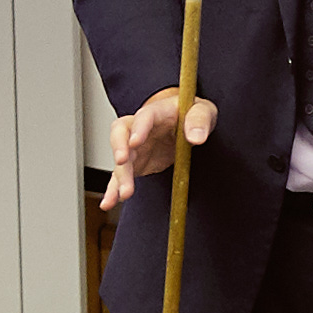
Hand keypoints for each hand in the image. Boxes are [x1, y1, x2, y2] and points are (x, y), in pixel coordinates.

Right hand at [100, 82, 217, 212]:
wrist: (183, 122)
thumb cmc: (190, 114)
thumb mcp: (203, 111)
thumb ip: (199, 120)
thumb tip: (196, 137)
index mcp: (157, 112)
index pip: (144, 116)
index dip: (138, 128)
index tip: (135, 142)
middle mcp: (139, 127)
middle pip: (121, 134)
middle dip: (119, 148)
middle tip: (121, 162)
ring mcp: (134, 146)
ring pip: (120, 159)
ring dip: (120, 176)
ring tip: (124, 193)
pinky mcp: (134, 163)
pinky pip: (120, 176)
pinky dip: (114, 189)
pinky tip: (110, 201)